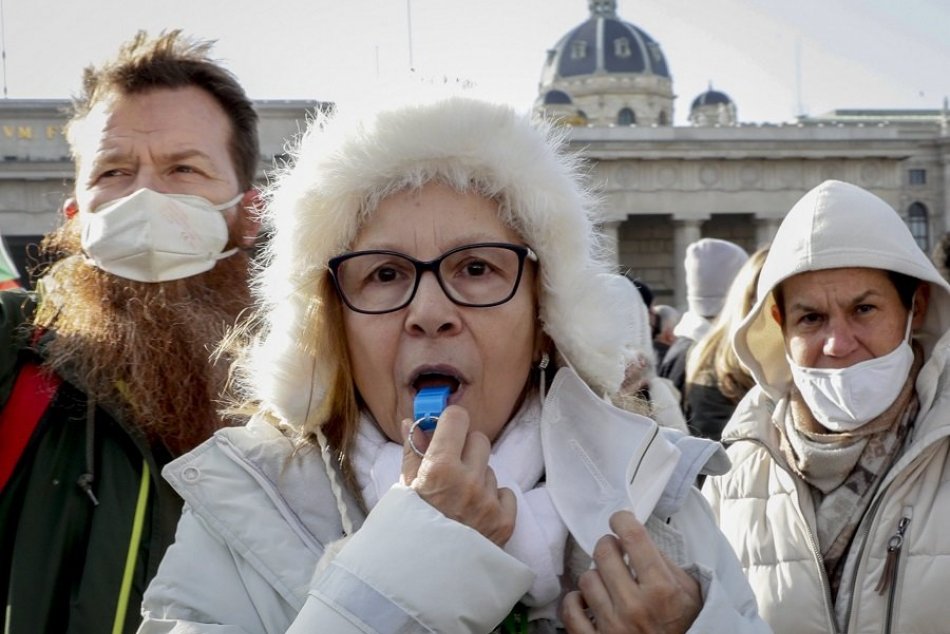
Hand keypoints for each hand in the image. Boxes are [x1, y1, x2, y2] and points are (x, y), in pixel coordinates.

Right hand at [400, 405, 516, 546]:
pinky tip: (475, 515)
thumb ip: (412, 452)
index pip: (458, 418)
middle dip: (466, 449)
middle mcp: (468, 480)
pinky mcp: (504, 521)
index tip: (446, 431)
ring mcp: (488, 501)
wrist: (422, 578)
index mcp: (439, 467)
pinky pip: (505, 493)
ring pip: (491, 469)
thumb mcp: (403, 489)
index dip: (451, 422)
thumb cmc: (408, 530)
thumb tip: (415, 422)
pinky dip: (494, 500)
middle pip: (479, 440)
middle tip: (452, 469)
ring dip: (478, 477)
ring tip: (460, 501)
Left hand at [561, 511, 700, 632]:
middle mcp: (635, 606)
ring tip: (608, 583)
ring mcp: (613, 626)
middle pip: (603, 552)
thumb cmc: (685, 625)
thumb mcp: (690, 591)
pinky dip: (576, 602)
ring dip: (597, 577)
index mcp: (662, 589)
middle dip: (609, 546)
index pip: (633, 537)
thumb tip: (636, 538)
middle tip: (615, 551)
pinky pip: (571, 610)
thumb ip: (665, 562)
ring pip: (586, 579)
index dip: (622, 520)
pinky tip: (589, 602)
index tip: (620, 520)